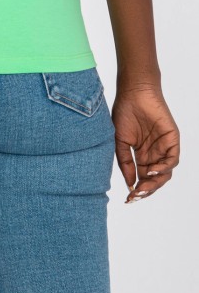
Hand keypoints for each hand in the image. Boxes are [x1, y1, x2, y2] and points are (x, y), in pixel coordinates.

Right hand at [111, 84, 179, 202]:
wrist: (133, 92)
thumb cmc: (124, 112)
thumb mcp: (119, 141)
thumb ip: (124, 162)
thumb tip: (130, 185)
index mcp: (141, 155)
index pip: (142, 178)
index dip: (137, 190)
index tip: (128, 199)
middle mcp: (154, 153)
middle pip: (155, 179)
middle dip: (146, 190)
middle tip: (137, 195)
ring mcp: (164, 147)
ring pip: (165, 173)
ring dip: (155, 182)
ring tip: (143, 186)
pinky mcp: (173, 140)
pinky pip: (173, 160)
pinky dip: (164, 168)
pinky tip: (151, 170)